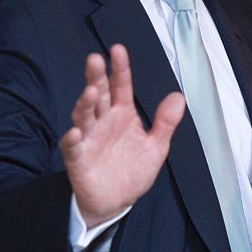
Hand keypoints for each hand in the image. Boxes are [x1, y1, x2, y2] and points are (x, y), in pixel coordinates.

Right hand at [60, 44, 185, 227]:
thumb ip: (165, 122)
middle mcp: (103, 122)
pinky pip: (73, 146)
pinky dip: (73, 138)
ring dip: (85, 103)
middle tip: (95, 59)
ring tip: (91, 91)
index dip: (120, 68)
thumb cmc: (132, 171)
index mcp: (122, 115)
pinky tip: (78, 131)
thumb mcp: (156, 147)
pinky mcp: (78, 158)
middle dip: (96, 76)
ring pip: (84, 115)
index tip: (117, 50)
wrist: (116, 202)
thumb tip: (178, 97)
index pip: (120, 86)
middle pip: (99, 94)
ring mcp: (89, 138)